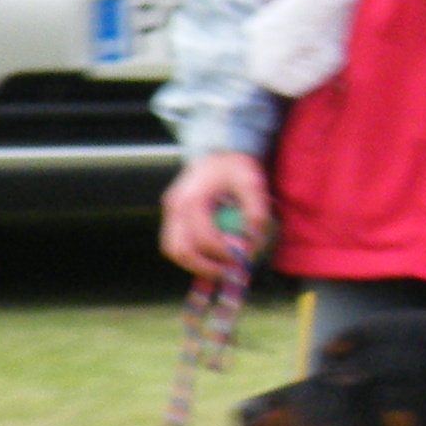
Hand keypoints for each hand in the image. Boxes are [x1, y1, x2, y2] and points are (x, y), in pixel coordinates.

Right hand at [162, 152, 271, 278]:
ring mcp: (169, 210)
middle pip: (179, 249)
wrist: (218, 151)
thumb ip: (255, 211)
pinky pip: (174, 243)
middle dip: (204, 267)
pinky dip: (190, 255)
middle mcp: (174, 206)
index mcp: (192, 198)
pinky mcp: (171, 215)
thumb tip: (255, 242)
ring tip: (219, 269)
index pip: (204, 238)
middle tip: (228, 274)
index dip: (224, 254)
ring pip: (172, 250)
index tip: (243, 260)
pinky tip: (210, 258)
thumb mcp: (252, 183)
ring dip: (194, 265)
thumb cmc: (235, 166)